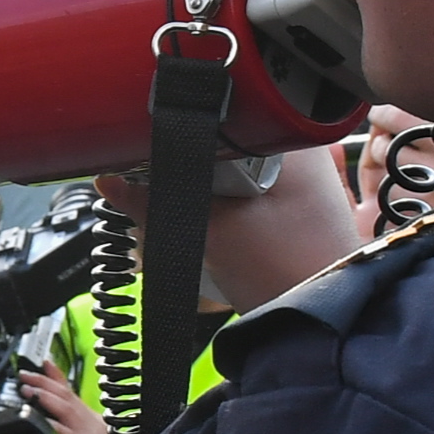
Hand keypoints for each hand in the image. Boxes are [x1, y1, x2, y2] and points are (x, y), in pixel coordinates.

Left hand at [19, 364, 125, 433]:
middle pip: (66, 395)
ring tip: (29, 390)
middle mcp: (92, 423)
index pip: (71, 394)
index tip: (44, 363)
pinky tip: (43, 421)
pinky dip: (54, 426)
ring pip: (67, 408)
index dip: (57, 376)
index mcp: (90, 422)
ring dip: (46, 397)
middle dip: (44, 382)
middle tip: (25, 374)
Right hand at [93, 146, 362, 313]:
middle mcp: (300, 149)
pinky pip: (243, 190)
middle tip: (153, 183)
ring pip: (229, 168)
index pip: (219, 112)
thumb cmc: (287, 271)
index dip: (176, 128)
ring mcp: (300, 179)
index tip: (142, 146)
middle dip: (186, 162)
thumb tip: (109, 183)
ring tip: (185, 207)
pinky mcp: (292, 207)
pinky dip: (219, 203)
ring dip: (201, 186)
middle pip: (221, 141)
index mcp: (290, 137)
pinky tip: (208, 222)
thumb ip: (154, 203)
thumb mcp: (211, 232)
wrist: (323, 321)